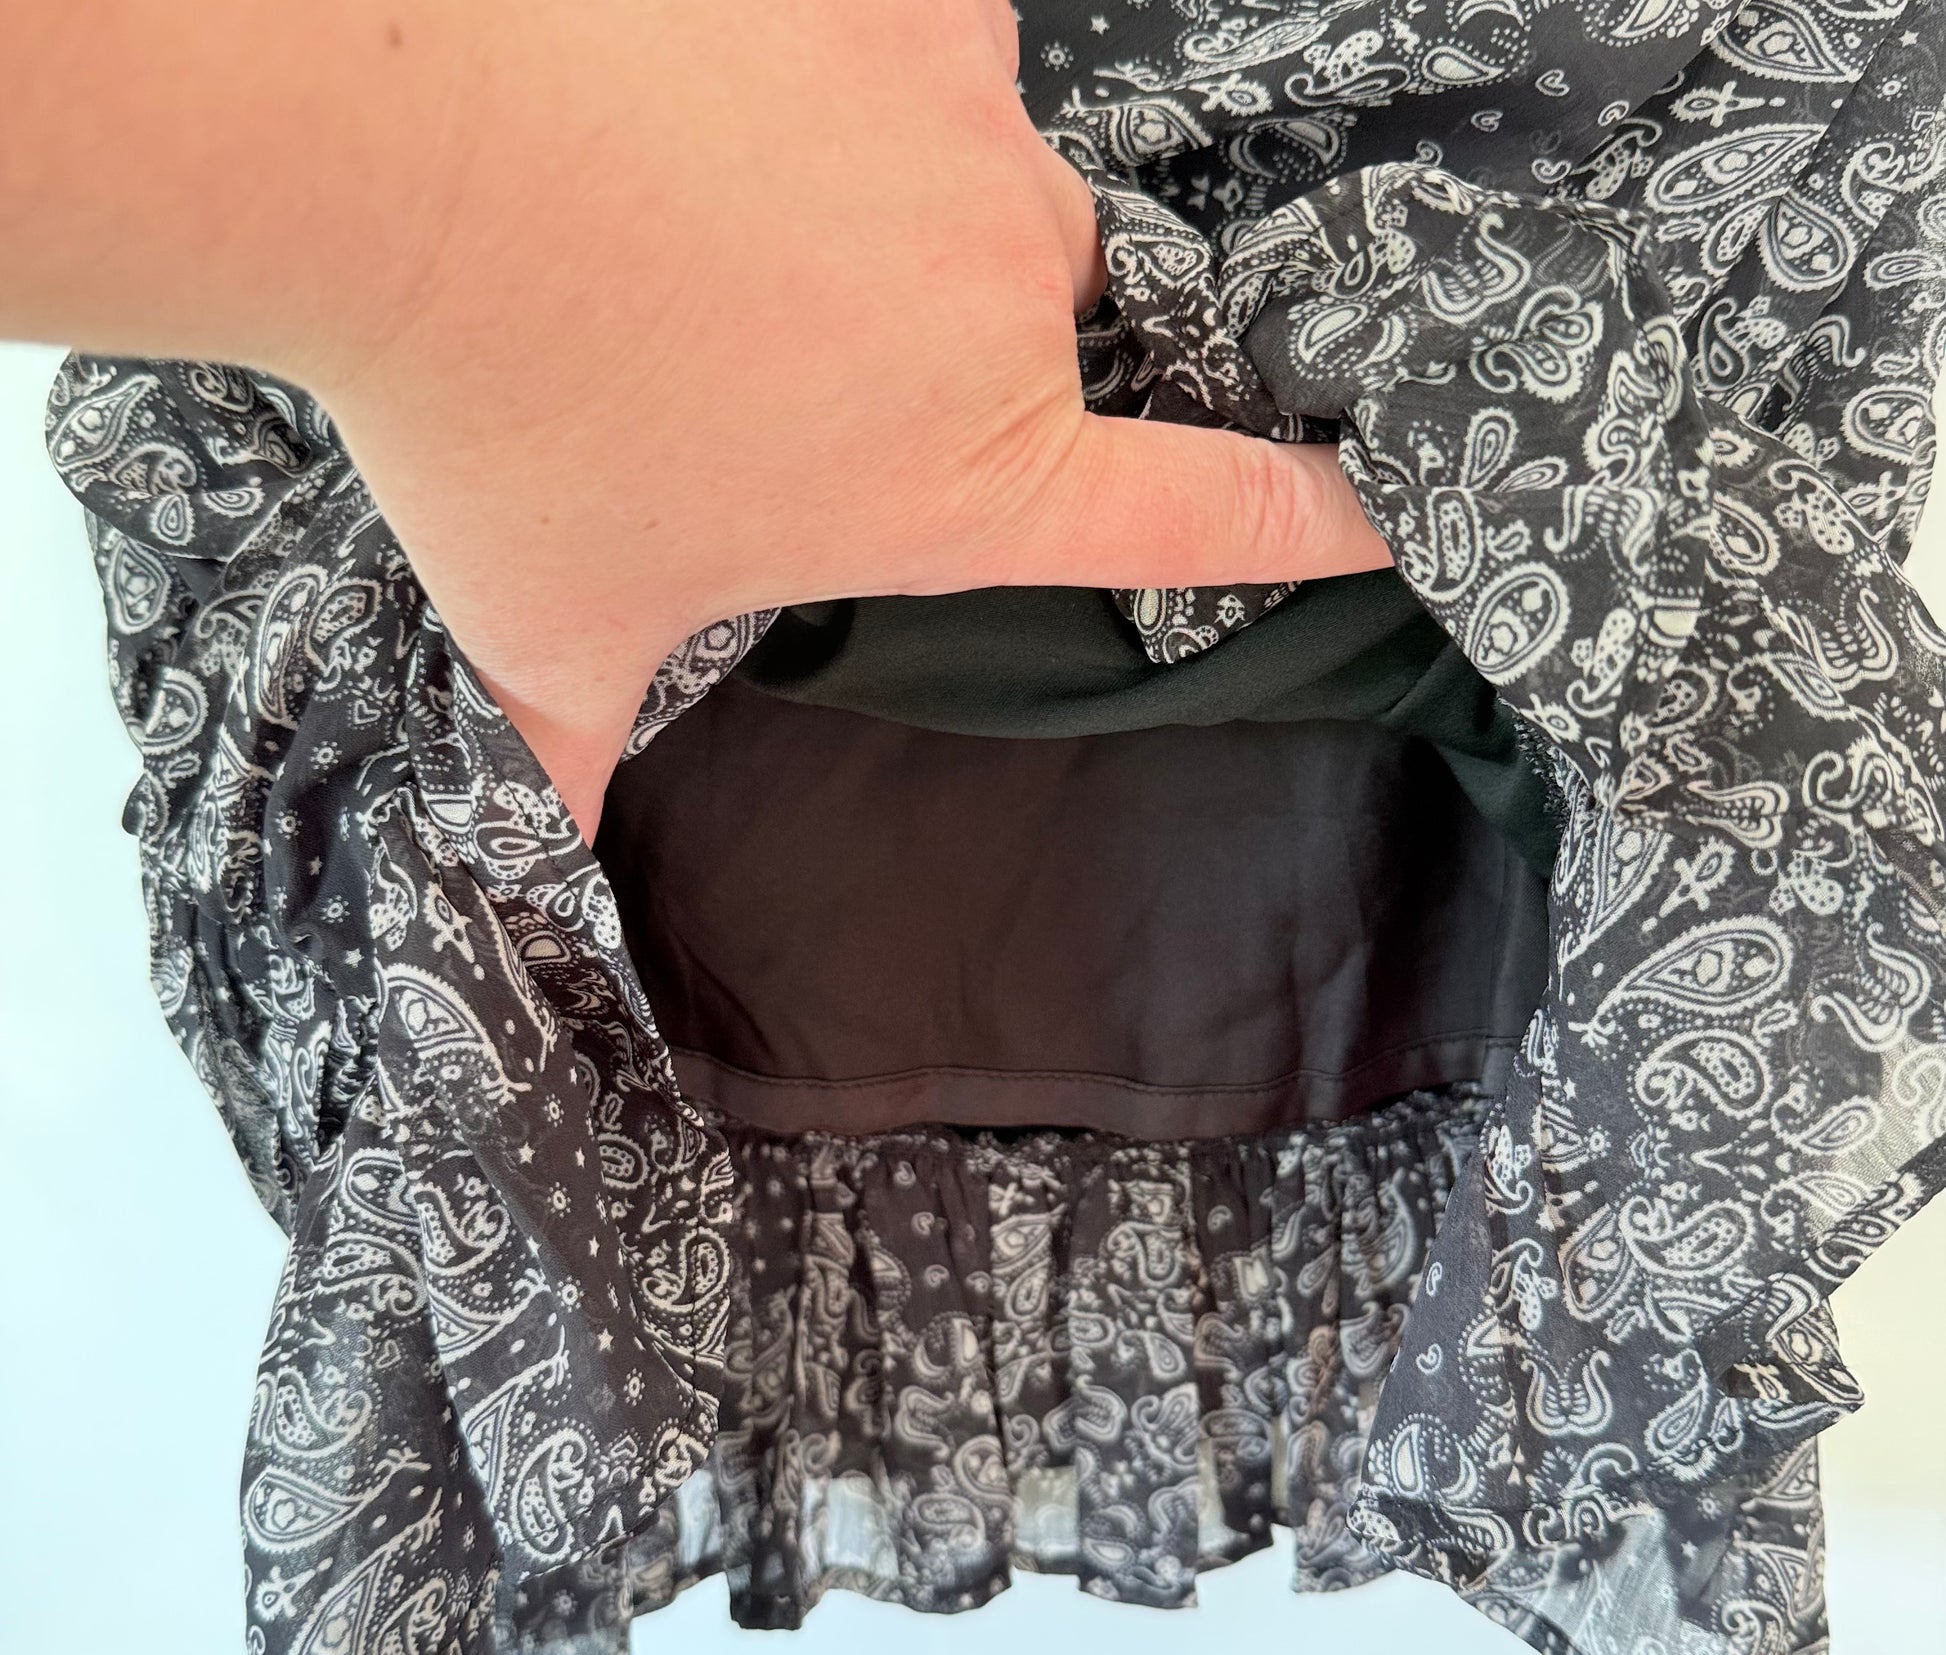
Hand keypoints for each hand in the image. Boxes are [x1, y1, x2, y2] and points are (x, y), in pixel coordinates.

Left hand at [4, 0, 1392, 838]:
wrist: (388, 148)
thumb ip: (578, 765)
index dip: (1322, 522)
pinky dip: (853, 65)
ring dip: (891, 204)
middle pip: (1046, 332)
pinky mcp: (906, 3)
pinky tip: (737, 96)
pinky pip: (926, 42)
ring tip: (733, 217)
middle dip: (951, 345)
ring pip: (985, 183)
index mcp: (963, 478)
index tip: (1398, 517)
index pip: (1213, 516)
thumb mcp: (542, 631)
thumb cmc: (486, 412)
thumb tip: (567, 876)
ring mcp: (966, 141)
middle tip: (792, 340)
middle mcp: (1002, 314)